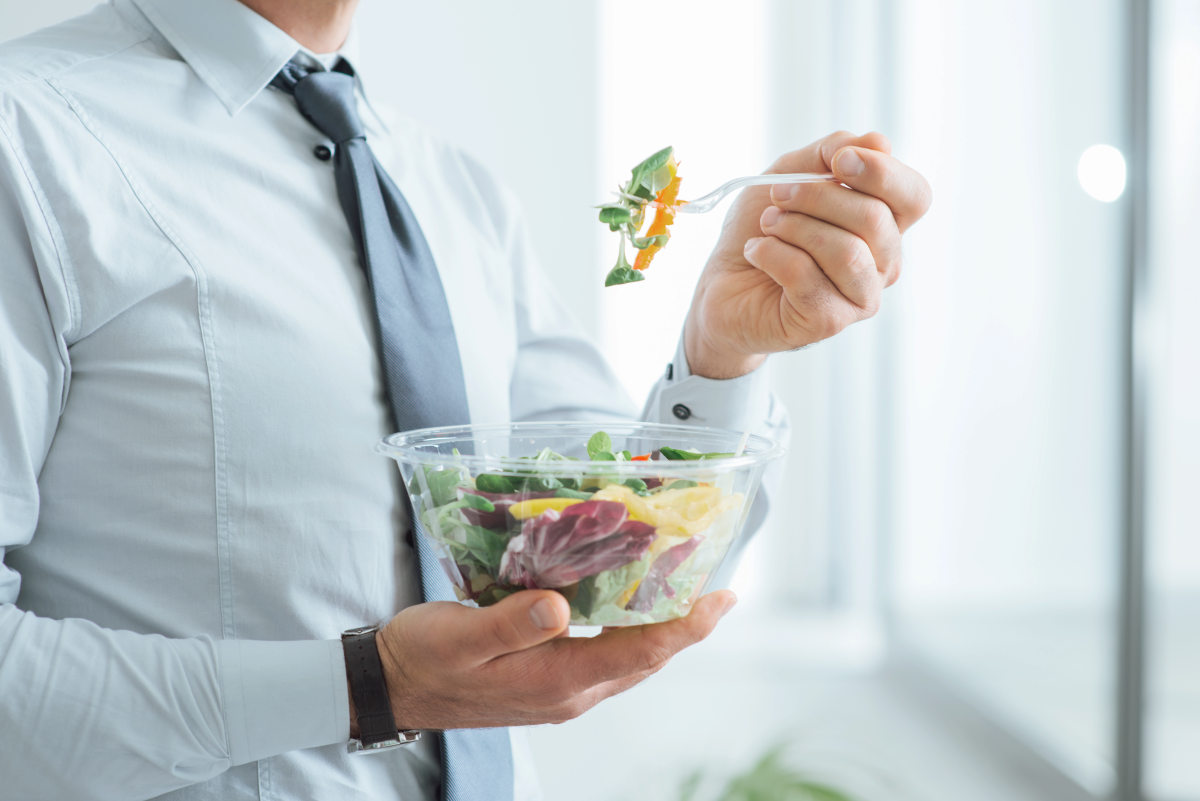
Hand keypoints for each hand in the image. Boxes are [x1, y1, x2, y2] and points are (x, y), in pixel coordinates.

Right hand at [365, 588, 735, 730]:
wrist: (393, 687)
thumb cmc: (422, 657)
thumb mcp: (460, 636)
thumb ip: (511, 623)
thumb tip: (559, 605)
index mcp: (556, 681)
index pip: (640, 652)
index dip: (686, 625)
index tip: (722, 597)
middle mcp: (570, 691)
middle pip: (646, 658)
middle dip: (686, 623)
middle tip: (717, 583)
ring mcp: (561, 690)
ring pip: (629, 659)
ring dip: (661, 627)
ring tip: (685, 588)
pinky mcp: (549, 680)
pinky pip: (606, 655)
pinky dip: (629, 628)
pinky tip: (630, 601)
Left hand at [684, 131, 932, 377]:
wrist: (722, 284)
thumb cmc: (762, 229)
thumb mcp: (790, 173)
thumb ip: (831, 152)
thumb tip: (879, 143)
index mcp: (885, 226)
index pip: (914, 197)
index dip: (882, 173)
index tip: (836, 161)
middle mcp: (883, 264)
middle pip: (874, 219)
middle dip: (817, 197)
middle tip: (777, 196)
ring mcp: (860, 298)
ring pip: (846, 252)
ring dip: (794, 227)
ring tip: (767, 226)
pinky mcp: (827, 321)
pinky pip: (806, 276)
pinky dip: (771, 254)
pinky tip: (756, 252)